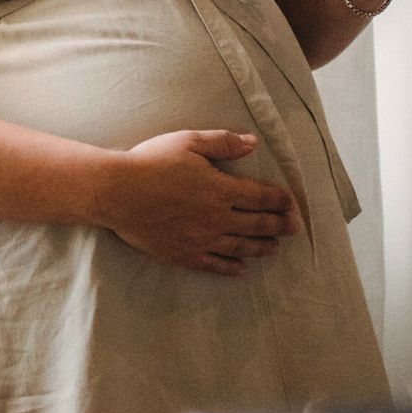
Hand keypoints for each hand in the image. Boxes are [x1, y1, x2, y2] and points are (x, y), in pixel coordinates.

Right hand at [105, 129, 301, 276]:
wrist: (117, 192)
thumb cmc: (150, 162)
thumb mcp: (187, 141)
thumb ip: (222, 142)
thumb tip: (252, 142)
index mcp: (221, 189)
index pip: (261, 197)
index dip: (280, 201)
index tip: (292, 204)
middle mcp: (217, 218)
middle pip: (257, 224)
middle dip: (279, 226)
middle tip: (294, 229)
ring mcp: (201, 239)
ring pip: (241, 247)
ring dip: (261, 248)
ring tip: (274, 249)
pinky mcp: (184, 254)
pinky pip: (215, 265)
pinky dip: (231, 268)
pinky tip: (242, 271)